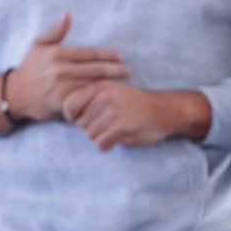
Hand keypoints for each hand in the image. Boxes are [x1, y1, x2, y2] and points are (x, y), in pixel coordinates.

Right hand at [7, 12, 127, 121]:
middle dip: (115, 69)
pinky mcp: (64, 102)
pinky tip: (109, 95)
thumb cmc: (30, 68)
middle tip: (127, 70)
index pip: (89, 52)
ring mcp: (62, 87)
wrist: (16, 94)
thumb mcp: (38, 45)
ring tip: (123, 82)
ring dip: (110, 83)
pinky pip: (87, 98)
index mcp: (56, 53)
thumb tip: (68, 13)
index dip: (108, 54)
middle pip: (96, 68)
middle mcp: (60, 69)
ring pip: (94, 83)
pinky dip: (99, 96)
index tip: (121, 56)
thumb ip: (56, 30)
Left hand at [63, 82, 208, 149]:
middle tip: (107, 124)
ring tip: (115, 128)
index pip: (69, 104)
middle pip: (79, 123)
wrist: (165, 110)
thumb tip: (64, 111)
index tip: (78, 120)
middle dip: (90, 127)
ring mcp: (112, 112)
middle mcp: (103, 97)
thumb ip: (89, 95)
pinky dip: (107, 145)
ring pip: (89, 134)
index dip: (71, 116)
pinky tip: (118, 137)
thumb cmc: (133, 102)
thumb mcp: (110, 89)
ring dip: (100, 136)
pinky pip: (101, 143)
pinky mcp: (121, 127)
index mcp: (98, 86)